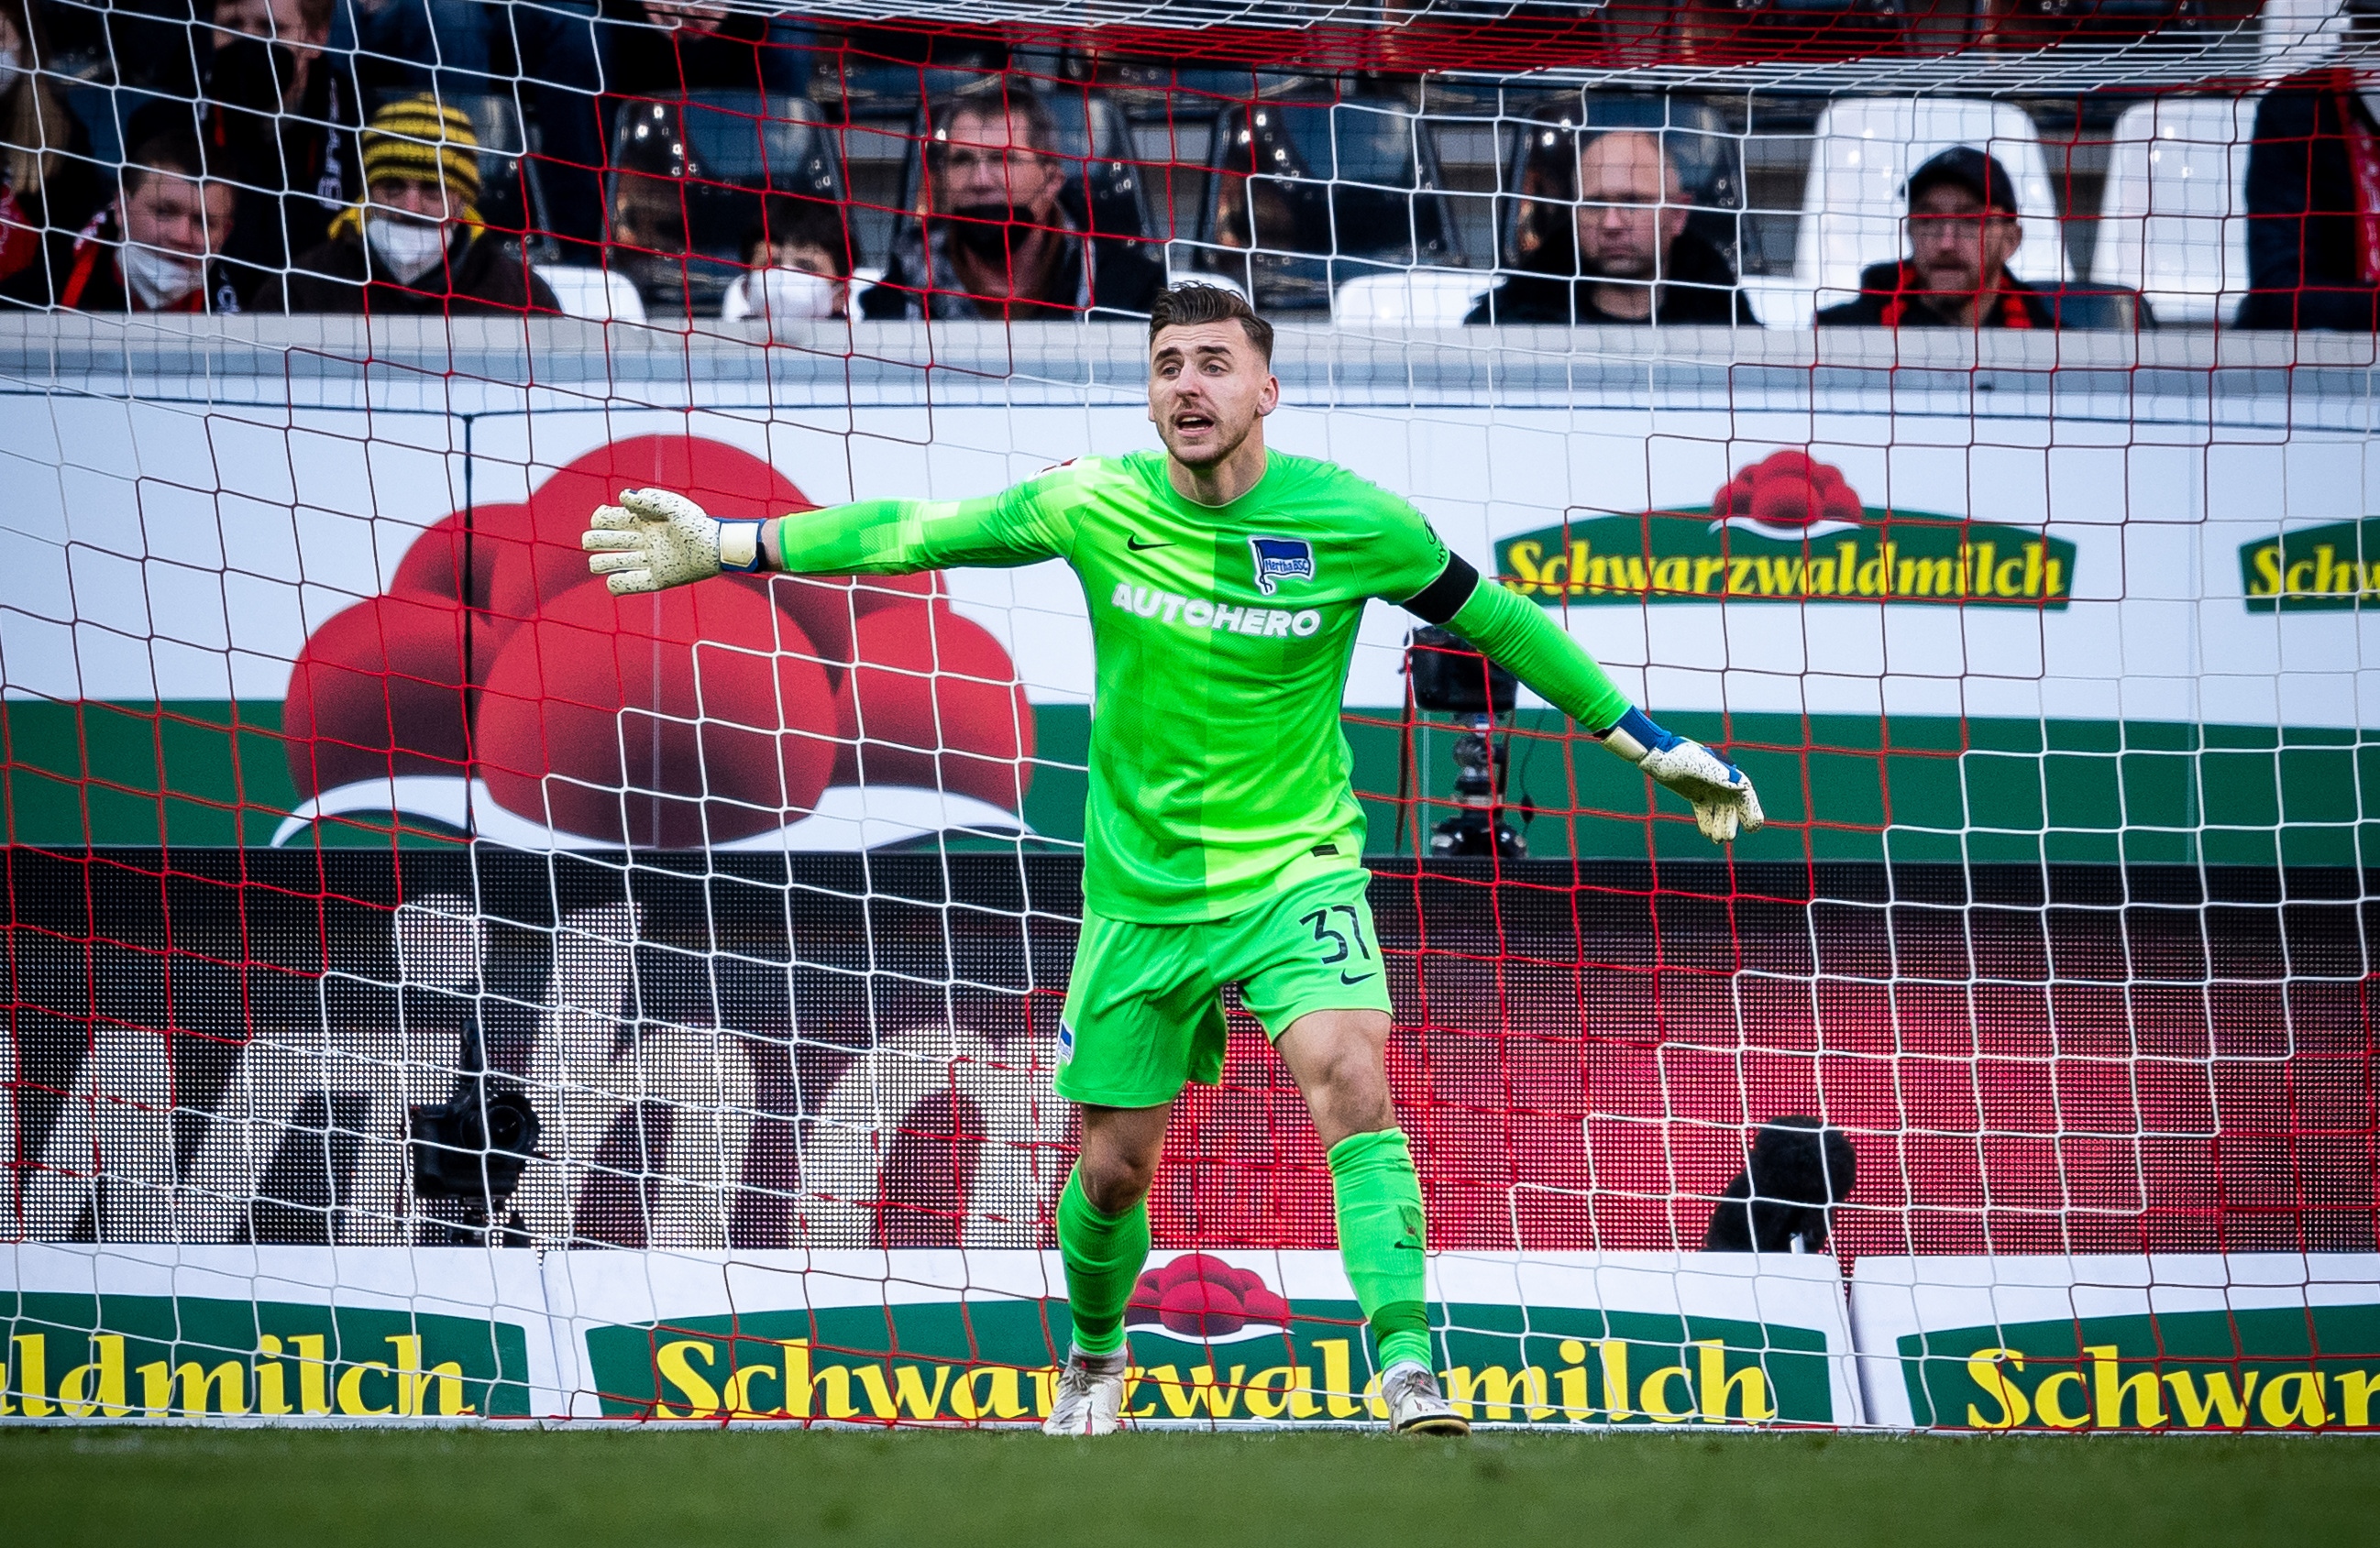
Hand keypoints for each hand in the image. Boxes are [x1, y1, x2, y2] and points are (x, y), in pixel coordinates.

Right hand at [583, 488, 755, 594]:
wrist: (716, 547)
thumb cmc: (695, 522)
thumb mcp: (671, 505)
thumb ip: (646, 499)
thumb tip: (621, 496)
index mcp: (642, 519)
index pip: (607, 519)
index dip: (598, 519)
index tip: (601, 519)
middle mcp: (643, 540)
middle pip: (605, 540)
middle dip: (594, 540)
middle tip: (593, 541)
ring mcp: (649, 560)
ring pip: (613, 563)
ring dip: (600, 563)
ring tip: (598, 563)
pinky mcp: (658, 579)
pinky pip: (631, 584)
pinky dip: (617, 585)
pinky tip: (612, 581)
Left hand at [1600, 707, 1763, 843]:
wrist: (1655, 754)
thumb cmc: (1675, 755)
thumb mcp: (1694, 764)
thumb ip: (1717, 775)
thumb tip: (1742, 786)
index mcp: (1725, 771)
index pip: (1744, 792)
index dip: (1752, 809)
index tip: (1754, 826)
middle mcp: (1720, 781)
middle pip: (1733, 805)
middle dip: (1732, 822)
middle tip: (1727, 838)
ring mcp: (1708, 788)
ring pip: (1719, 811)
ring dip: (1720, 825)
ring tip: (1718, 840)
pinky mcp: (1696, 794)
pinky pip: (1705, 811)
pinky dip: (1707, 823)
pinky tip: (1707, 834)